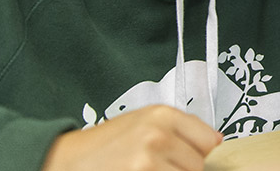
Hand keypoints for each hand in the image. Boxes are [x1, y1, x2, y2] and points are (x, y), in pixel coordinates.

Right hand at [41, 105, 221, 170]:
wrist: (65, 161)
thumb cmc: (103, 145)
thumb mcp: (142, 123)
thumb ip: (179, 129)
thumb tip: (213, 142)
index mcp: (163, 115)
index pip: (209, 140)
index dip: (198, 153)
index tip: (186, 157)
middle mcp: (158, 135)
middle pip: (198, 164)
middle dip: (182, 169)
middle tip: (157, 166)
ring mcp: (149, 160)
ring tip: (146, 170)